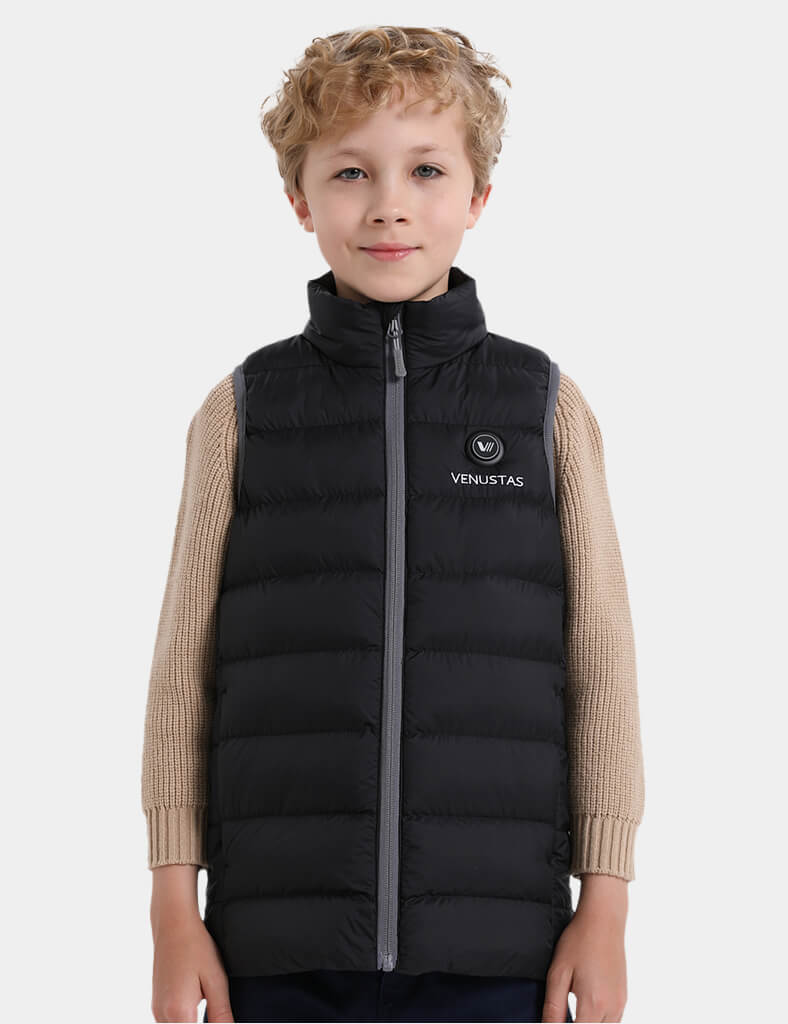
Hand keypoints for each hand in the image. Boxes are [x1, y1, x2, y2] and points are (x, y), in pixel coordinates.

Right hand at [151, 908, 233, 1021]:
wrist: (173, 924)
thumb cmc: (195, 947)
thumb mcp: (216, 980)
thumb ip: (221, 1013)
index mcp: (179, 1013)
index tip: (220, 1015)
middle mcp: (162, 1016)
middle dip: (203, 1022)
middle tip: (214, 1004)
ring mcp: (157, 1010)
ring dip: (192, 1022)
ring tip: (208, 1002)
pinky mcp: (157, 1004)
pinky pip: (170, 1022)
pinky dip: (184, 1020)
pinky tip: (197, 1006)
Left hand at [541, 874, 627, 1022]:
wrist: (603, 920)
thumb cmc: (579, 941)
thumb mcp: (558, 973)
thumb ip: (553, 1007)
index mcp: (593, 1004)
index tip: (555, 1020)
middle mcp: (611, 1008)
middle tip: (562, 1014)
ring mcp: (620, 1003)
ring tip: (573, 1010)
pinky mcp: (623, 997)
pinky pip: (613, 1021)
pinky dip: (599, 1021)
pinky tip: (586, 1007)